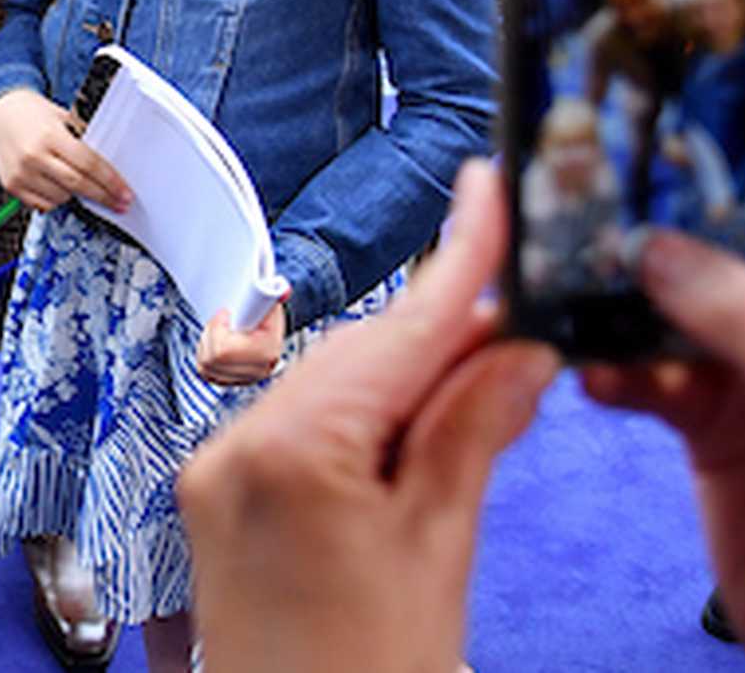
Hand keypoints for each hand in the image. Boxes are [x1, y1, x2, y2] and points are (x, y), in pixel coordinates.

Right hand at [0, 89, 130, 213]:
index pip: (88, 164)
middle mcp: (33, 156)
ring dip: (75, 195)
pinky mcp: (11, 186)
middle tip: (119, 203)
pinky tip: (55, 186)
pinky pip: (43, 204)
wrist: (1, 115)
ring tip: (73, 180)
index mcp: (50, 136)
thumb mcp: (63, 119)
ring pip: (61, 198)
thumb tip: (109, 171)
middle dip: (103, 196)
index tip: (124, 193)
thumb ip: (83, 142)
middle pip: (77, 184)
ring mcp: (21, 174)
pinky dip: (55, 200)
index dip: (110, 181)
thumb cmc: (35, 115)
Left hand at [178, 163, 557, 670]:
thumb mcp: (440, 552)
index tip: (490, 192)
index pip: (399, 334)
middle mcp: (236, 448)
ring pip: (331, 388)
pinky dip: (361, 422)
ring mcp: (218, 474)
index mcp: (294, 455)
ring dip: (406, 380)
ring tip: (490, 386)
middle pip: (362, 355)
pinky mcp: (216, 500)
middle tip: (529, 327)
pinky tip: (417, 433)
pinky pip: (298, 429)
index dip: (459, 262)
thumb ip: (471, 433)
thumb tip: (516, 349)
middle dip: (443, 336)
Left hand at [194, 297, 287, 385]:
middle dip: (210, 335)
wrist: (269, 331)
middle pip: (212, 359)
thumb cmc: (266, 314)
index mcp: (267, 351)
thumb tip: (283, 290)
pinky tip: (215, 343)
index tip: (224, 313)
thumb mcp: (269, 300)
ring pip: (206, 366)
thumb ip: (272, 293)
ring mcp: (245, 379)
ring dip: (206, 345)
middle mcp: (258, 370)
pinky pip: (206, 372)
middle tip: (219, 320)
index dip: (218, 328)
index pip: (224, 350)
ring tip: (217, 330)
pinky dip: (205, 356)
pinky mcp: (231, 382)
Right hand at [582, 0, 744, 670]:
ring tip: (563, 243)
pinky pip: (633, 343)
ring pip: (668, 266)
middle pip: (737, 187)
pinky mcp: (706, 398)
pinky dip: (598, 350)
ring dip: (615, 263)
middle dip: (675, 144)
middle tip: (616, 75)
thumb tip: (660, 252)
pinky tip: (579, 362)